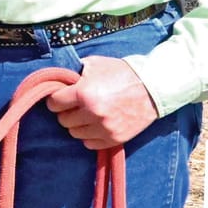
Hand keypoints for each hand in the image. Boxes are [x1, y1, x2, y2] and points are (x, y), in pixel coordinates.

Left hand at [45, 56, 159, 149]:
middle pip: (63, 121)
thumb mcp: (95, 64)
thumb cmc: (121, 72)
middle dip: (67, 112)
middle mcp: (93, 113)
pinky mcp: (115, 139)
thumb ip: (75, 72)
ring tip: (87, 115)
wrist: (152, 86)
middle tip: (75, 106)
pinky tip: (96, 124)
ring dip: (78, 125)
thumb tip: (59, 79)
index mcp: (85, 93)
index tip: (61, 97)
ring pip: (75, 133)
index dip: (56, 99)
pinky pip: (90, 144)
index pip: (55, 103)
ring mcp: (104, 128)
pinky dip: (90, 135)